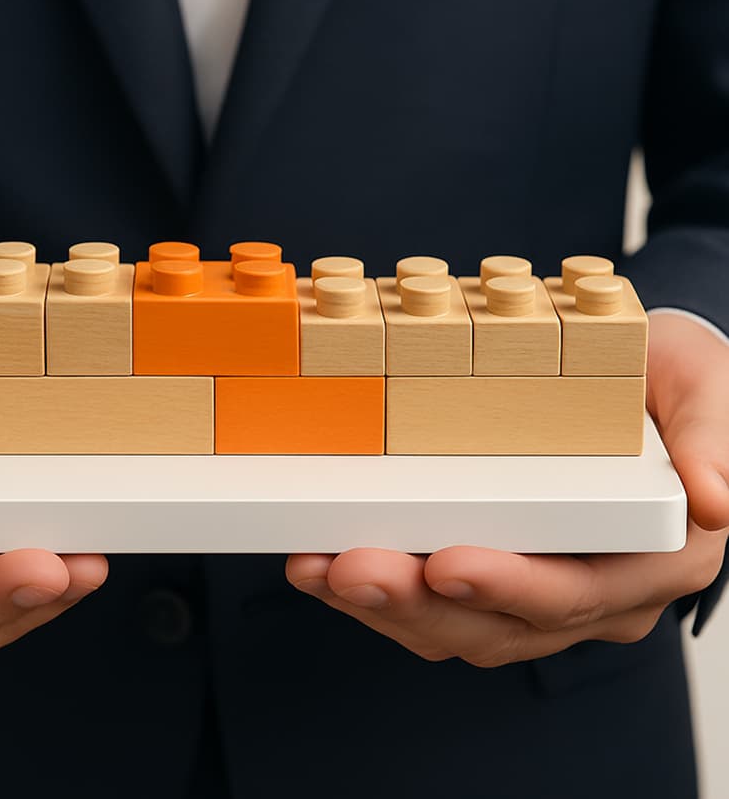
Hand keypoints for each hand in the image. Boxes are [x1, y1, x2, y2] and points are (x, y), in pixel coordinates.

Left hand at [286, 313, 728, 666]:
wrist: (643, 383)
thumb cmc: (669, 381)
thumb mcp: (708, 391)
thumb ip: (712, 440)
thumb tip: (716, 499)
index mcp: (652, 558)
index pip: (577, 590)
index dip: (510, 586)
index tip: (445, 563)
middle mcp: (597, 593)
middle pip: (500, 623)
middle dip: (415, 601)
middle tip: (345, 566)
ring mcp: (540, 593)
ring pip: (456, 625)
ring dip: (382, 603)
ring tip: (317, 567)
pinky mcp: (495, 576)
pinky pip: (434, 603)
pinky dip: (379, 590)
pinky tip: (325, 562)